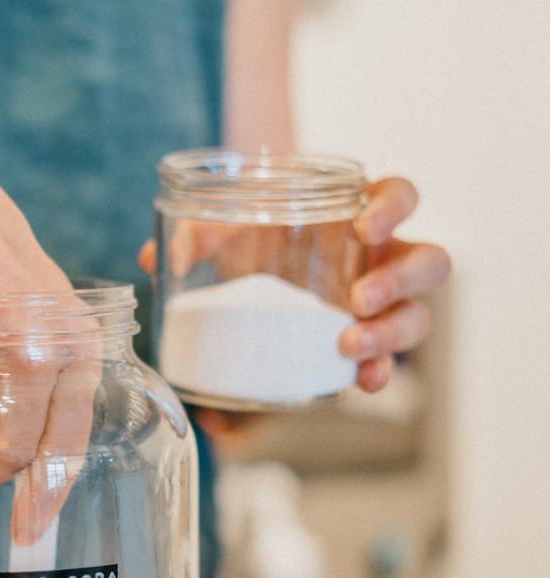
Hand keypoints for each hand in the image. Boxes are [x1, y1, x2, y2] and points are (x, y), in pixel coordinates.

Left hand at [139, 176, 451, 396]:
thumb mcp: (225, 234)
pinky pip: (389, 360)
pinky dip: (378, 372)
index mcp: (358, 215)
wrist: (252, 277)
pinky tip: (360, 382)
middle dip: (400, 280)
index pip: (401, 195)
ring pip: (417, 316)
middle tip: (359, 297)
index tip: (364, 224)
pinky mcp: (365, 343)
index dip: (393, 207)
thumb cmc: (252, 241)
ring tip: (348, 345)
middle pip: (428, 261)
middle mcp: (381, 258)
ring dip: (390, 333)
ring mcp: (380, 304)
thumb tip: (150, 257)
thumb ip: (193, 236)